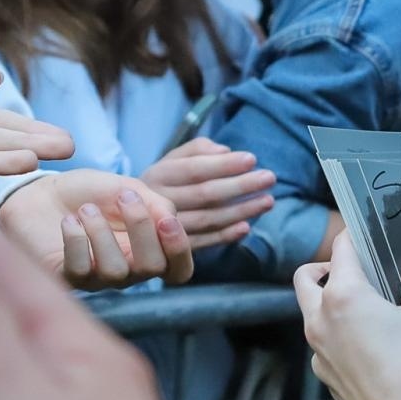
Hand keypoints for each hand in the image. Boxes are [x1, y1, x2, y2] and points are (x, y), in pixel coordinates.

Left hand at [0, 169, 194, 289]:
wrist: (38, 193)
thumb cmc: (87, 193)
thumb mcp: (127, 187)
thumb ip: (155, 203)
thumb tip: (170, 220)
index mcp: (148, 249)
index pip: (178, 269)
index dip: (180, 250)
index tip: (167, 220)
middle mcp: (128, 269)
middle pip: (152, 268)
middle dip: (142, 229)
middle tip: (126, 198)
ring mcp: (97, 277)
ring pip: (116, 271)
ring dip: (102, 233)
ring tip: (86, 209)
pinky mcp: (66, 277)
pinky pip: (79, 270)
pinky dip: (76, 241)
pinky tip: (68, 222)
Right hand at [140, 138, 275, 249]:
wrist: (130, 217)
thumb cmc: (164, 182)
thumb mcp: (172, 159)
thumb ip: (197, 150)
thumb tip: (224, 151)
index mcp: (158, 175)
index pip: (194, 169)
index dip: (223, 165)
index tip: (252, 159)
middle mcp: (159, 202)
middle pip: (204, 194)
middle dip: (240, 185)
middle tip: (269, 177)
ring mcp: (165, 229)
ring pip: (207, 220)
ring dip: (240, 211)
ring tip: (267, 201)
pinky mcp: (173, 249)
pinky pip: (203, 243)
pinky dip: (225, 237)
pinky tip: (246, 228)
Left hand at [293, 231, 400, 399]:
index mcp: (344, 295)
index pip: (340, 251)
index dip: (353, 238)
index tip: (364, 235)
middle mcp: (320, 318)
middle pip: (305, 278)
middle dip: (324, 268)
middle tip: (355, 272)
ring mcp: (317, 349)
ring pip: (310, 312)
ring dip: (327, 301)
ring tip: (364, 307)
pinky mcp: (324, 374)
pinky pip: (321, 343)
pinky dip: (335, 333)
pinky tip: (366, 343)